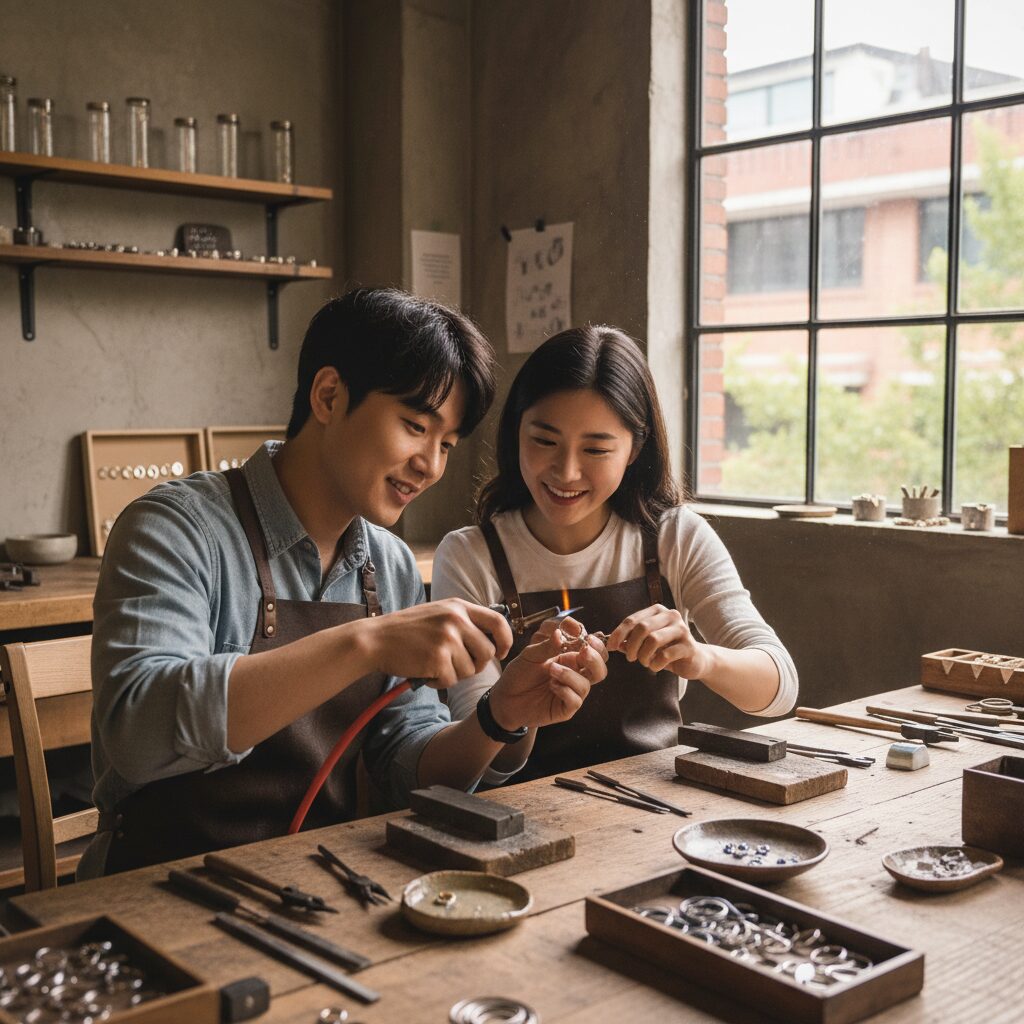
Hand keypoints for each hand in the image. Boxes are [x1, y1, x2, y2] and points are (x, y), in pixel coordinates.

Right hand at [364, 599, 512, 687]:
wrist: (376, 639)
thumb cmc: (407, 630)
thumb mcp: (439, 613)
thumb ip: (464, 621)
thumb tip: (493, 641)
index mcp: (459, 607)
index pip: (498, 621)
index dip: (505, 640)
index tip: (501, 652)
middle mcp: (456, 620)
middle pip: (487, 652)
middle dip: (477, 665)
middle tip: (458, 666)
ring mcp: (447, 638)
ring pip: (470, 670)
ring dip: (455, 674)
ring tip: (435, 665)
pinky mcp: (437, 658)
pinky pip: (451, 680)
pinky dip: (439, 682)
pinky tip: (425, 672)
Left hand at [487, 616, 607, 730]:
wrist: (505, 697)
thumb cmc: (520, 674)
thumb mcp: (530, 654)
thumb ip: (547, 645)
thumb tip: (560, 633)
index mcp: (570, 658)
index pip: (593, 649)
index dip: (594, 642)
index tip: (584, 635)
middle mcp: (574, 674)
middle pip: (600, 667)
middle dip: (596, 658)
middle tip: (584, 651)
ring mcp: (571, 692)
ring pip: (587, 684)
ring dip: (570, 675)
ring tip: (551, 669)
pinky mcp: (565, 708)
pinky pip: (576, 700)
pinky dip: (565, 691)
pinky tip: (551, 686)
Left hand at [606, 604, 712, 677]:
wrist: (695, 660)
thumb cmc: (667, 649)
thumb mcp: (646, 644)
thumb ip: (630, 641)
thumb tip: (611, 642)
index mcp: (657, 611)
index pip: (632, 620)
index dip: (618, 634)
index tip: (611, 647)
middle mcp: (671, 615)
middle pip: (642, 628)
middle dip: (632, 646)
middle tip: (630, 658)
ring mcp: (682, 629)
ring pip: (653, 639)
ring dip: (644, 655)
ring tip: (645, 662)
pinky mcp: (689, 646)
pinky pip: (665, 655)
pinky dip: (655, 664)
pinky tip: (656, 667)